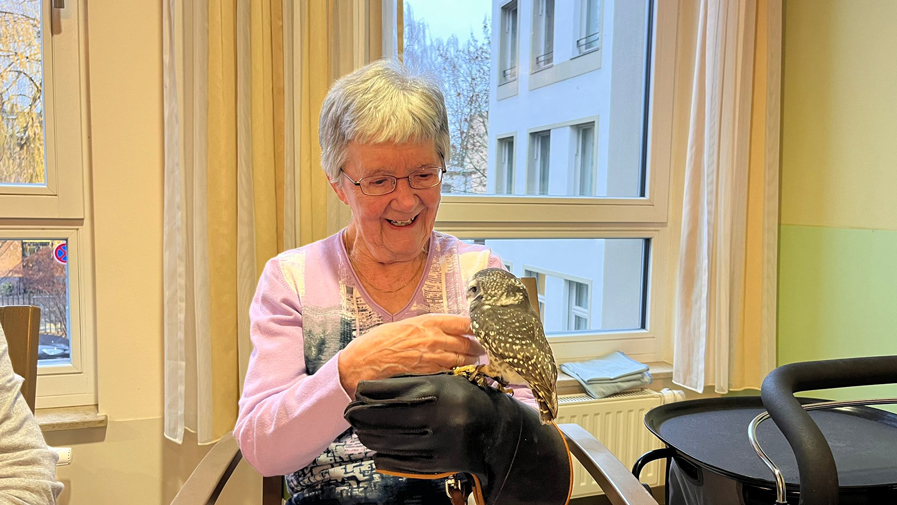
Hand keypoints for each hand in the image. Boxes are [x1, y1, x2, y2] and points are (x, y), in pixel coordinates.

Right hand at [337, 314, 483, 395]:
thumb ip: (425, 328)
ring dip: (472, 360)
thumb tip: (443, 331)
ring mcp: (432, 357)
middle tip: (483, 349)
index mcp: (427, 322)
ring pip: (462, 358)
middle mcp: (433, 338)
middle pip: (467, 342)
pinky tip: (463, 374)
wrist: (362, 363)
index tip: (482, 329)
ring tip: (476, 362)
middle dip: (478, 346)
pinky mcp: (429, 373)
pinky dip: (460, 372)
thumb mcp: (404, 325)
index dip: (475, 327)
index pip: (462, 322)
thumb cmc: (378, 342)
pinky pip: (451, 372)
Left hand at [344, 374, 571, 504]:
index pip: (387, 391)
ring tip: (361, 432)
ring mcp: (435, 442)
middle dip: (360, 415)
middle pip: (381, 417)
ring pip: (386, 441)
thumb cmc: (464, 399)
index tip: (357, 393)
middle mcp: (433, 416)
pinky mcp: (436, 463)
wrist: (496, 430)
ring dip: (368, 436)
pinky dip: (383, 456)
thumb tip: (371, 391)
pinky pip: (398, 461)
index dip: (366, 392)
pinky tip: (378, 450)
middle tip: (350, 414)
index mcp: (434, 390)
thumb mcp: (442, 381)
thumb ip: (411, 384)